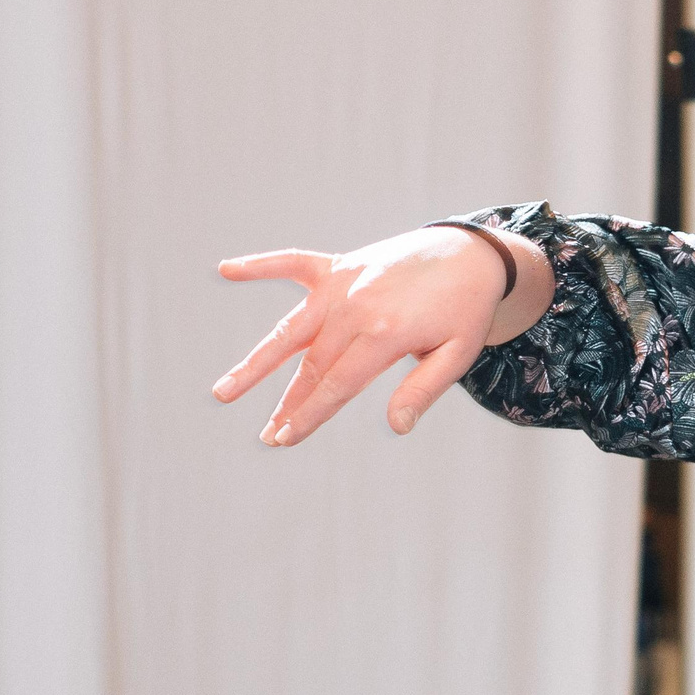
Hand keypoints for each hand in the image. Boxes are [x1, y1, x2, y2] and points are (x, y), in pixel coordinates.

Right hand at [212, 226, 538, 444]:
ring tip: (224, 392)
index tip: (286, 439)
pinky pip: (291, 263)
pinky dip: (260, 266)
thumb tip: (397, 427)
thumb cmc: (465, 309)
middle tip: (268, 437)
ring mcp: (342, 284)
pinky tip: (226, 270)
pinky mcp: (338, 266)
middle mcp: (355, 307)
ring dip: (257, 362)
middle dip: (289, 405)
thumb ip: (423, 390)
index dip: (310, 415)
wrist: (469, 254)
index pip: (337, 385)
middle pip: (311, 365)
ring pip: (290, 329)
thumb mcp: (457, 354)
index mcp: (385, 333)